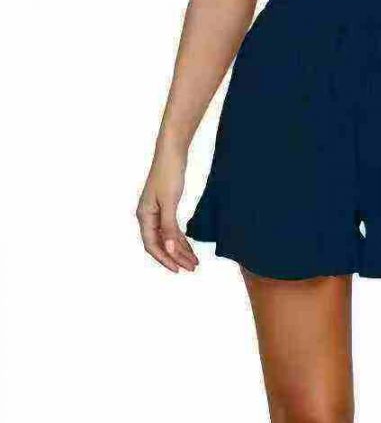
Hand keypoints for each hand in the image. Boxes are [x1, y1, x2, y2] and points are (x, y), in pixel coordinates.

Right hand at [136, 147, 198, 272]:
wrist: (172, 152)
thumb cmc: (169, 173)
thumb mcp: (170, 202)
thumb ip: (169, 227)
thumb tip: (169, 250)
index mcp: (144, 216)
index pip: (152, 245)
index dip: (165, 259)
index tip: (178, 270)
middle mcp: (147, 216)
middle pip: (161, 244)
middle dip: (176, 257)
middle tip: (192, 267)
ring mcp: (156, 211)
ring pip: (167, 237)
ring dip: (180, 249)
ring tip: (194, 261)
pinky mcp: (165, 206)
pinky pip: (171, 228)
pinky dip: (180, 238)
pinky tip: (189, 246)